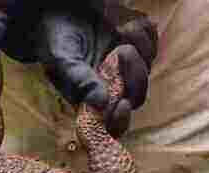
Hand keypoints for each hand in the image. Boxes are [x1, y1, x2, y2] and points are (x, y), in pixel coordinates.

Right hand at [34, 6, 156, 136]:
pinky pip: (152, 44)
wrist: (63, 12)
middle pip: (138, 95)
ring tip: (121, 29)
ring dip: (139, 47)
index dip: (121, 120)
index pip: (112, 123)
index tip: (123, 105)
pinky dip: (144, 33)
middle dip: (135, 75)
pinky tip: (127, 24)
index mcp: (93, 100)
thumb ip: (79, 80)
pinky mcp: (136, 47)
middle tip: (123, 50)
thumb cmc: (56, 38)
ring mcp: (127, 68)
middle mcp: (113, 87)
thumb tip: (100, 103)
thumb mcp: (62, 59)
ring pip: (147, 67)